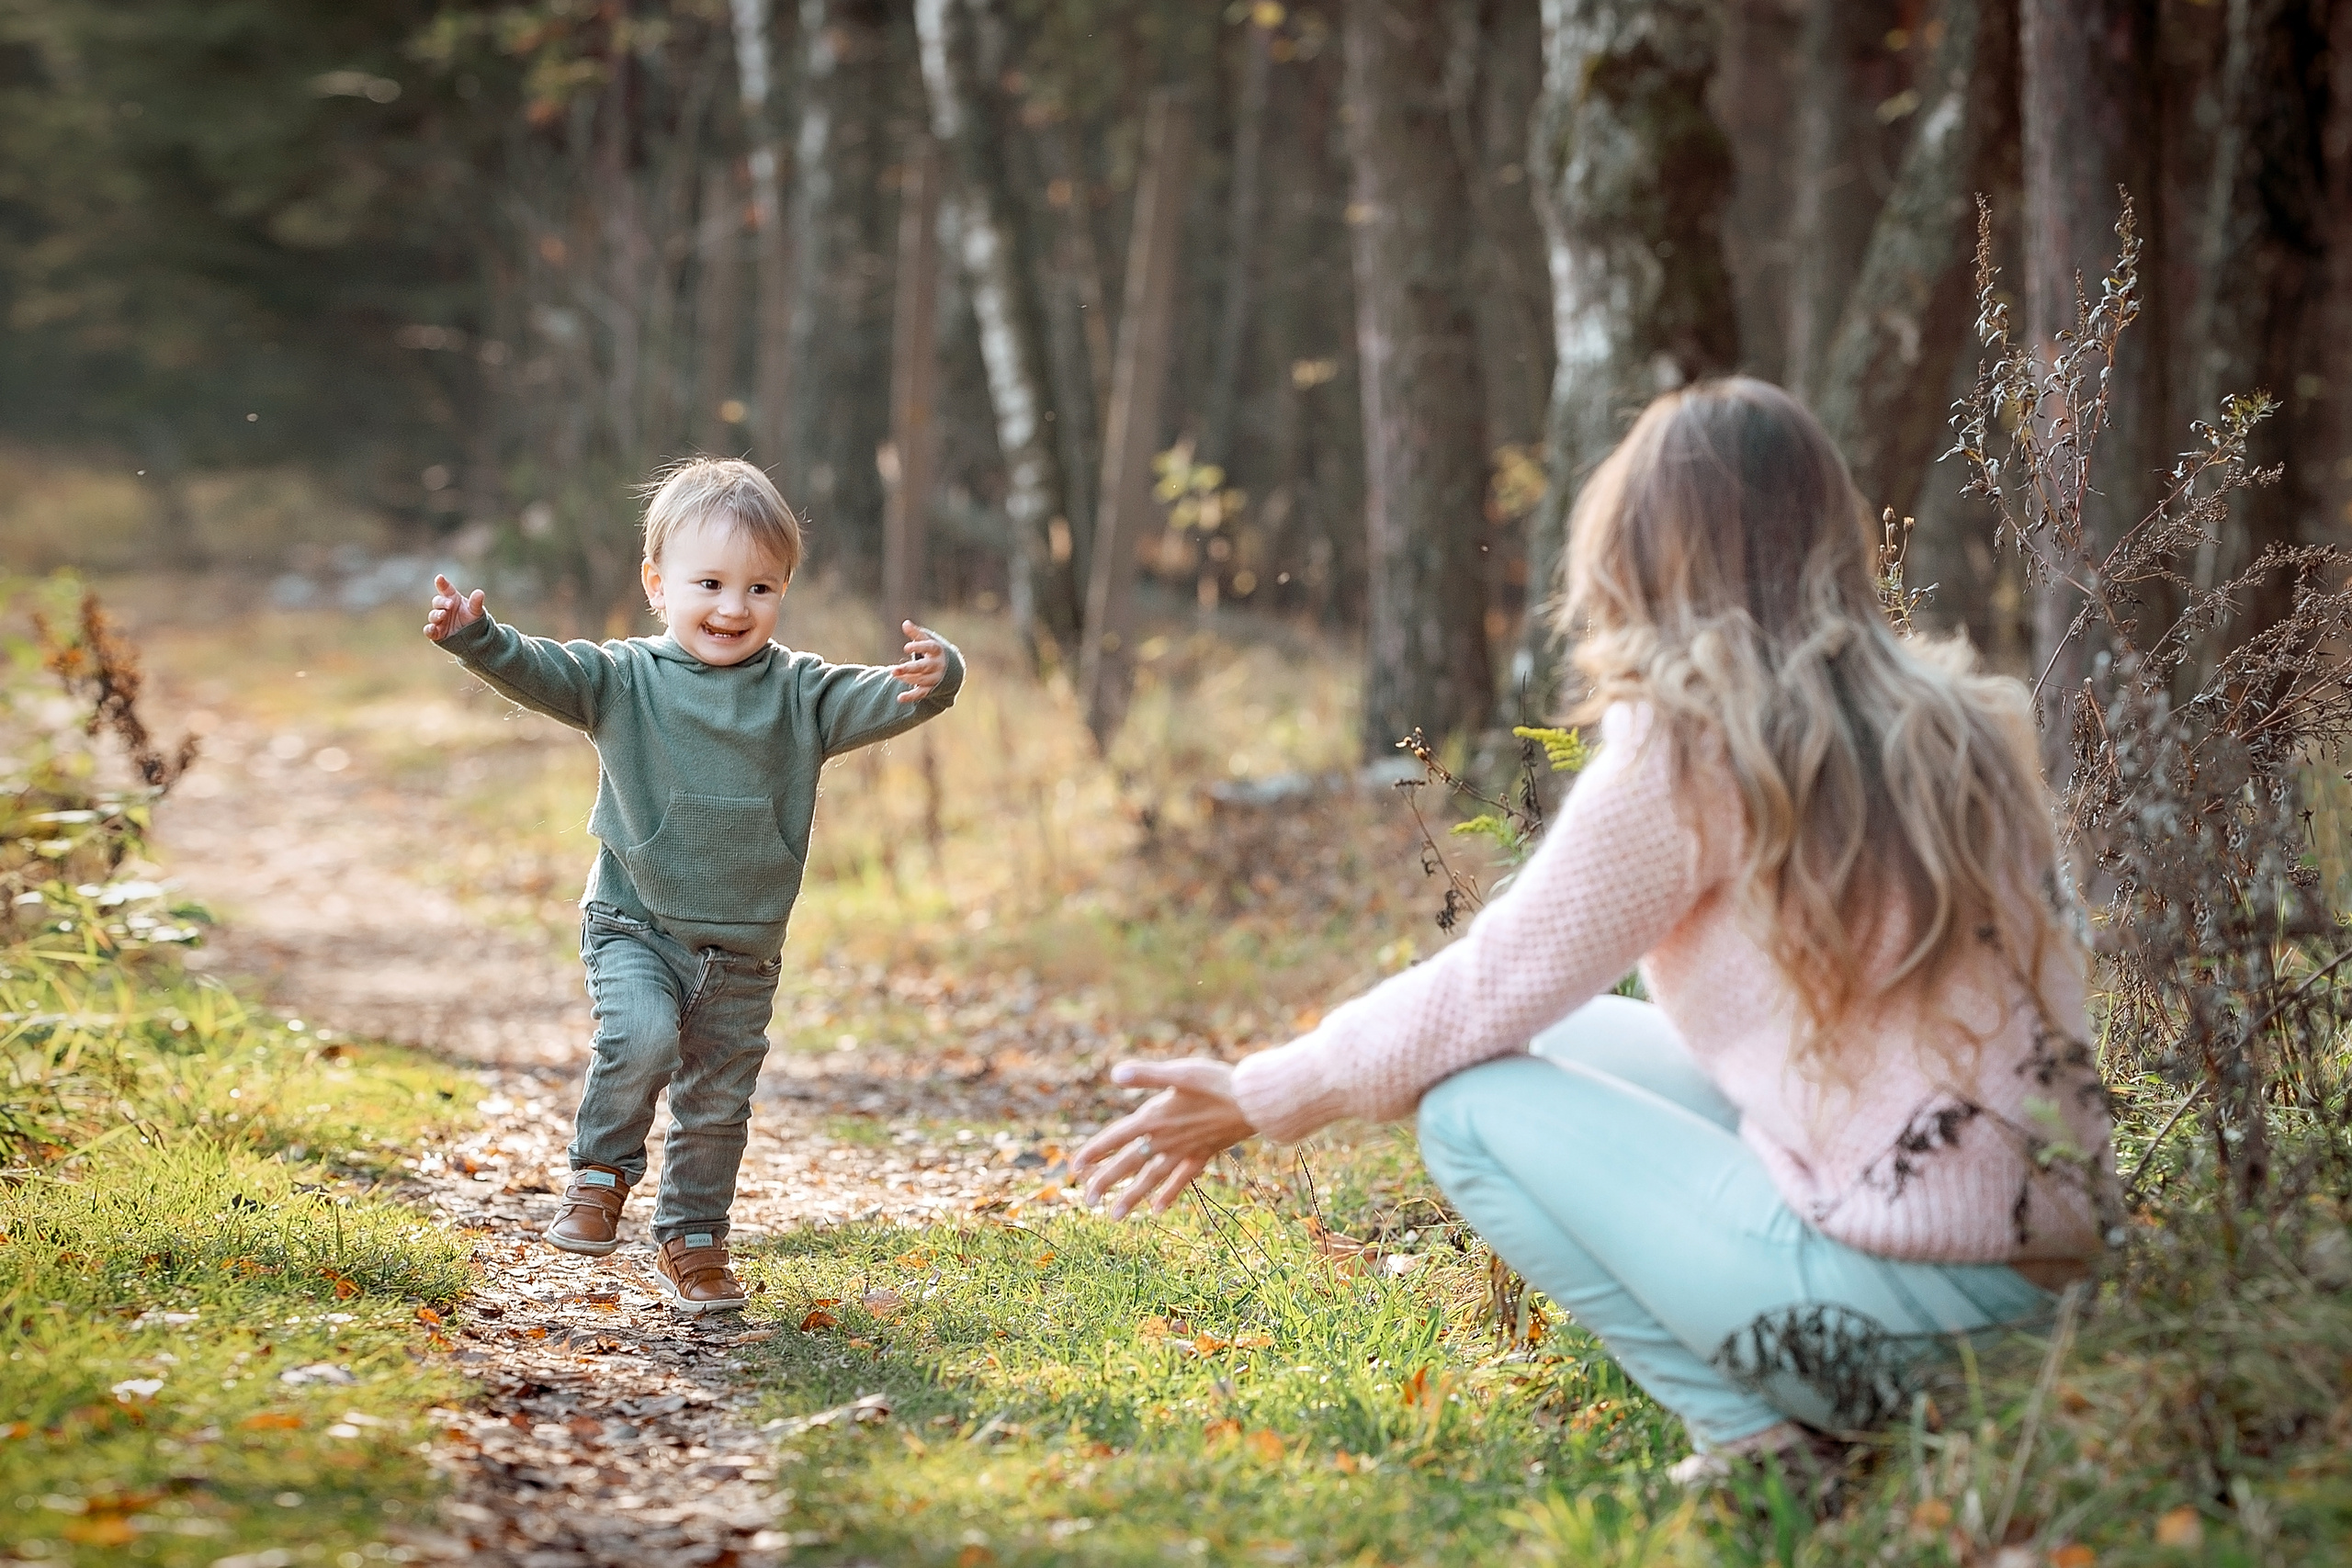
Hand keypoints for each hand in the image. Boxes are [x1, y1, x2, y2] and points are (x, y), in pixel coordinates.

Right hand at [425, 574, 486, 641]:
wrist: (474, 636)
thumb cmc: (473, 619)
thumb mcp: (476, 611)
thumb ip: (476, 602)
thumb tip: (479, 593)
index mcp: (452, 598)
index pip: (445, 588)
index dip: (442, 583)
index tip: (439, 578)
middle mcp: (443, 608)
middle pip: (438, 601)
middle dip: (442, 602)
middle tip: (450, 604)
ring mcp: (439, 620)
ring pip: (433, 615)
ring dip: (437, 615)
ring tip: (444, 614)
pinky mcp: (436, 633)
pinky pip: (429, 631)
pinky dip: (429, 629)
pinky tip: (432, 628)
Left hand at [891, 621, 946, 701]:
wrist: (952, 669)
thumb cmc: (935, 651)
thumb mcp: (928, 640)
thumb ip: (916, 634)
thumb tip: (905, 623)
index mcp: (937, 651)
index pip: (930, 648)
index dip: (919, 647)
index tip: (906, 647)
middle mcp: (938, 665)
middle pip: (924, 667)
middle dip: (909, 669)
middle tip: (894, 670)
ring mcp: (935, 678)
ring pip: (920, 679)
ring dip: (907, 679)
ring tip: (893, 674)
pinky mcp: (931, 688)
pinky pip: (921, 694)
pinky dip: (911, 697)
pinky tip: (900, 698)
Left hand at [1071, 1059, 1254, 1218]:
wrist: (1255, 1104)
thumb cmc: (1217, 1082)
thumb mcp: (1180, 1072)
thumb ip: (1146, 1075)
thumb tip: (1115, 1074)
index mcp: (1155, 1118)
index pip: (1116, 1138)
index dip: (1094, 1152)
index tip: (1075, 1168)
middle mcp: (1165, 1139)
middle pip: (1129, 1164)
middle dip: (1106, 1182)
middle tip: (1088, 1201)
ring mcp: (1184, 1151)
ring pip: (1152, 1178)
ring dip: (1132, 1197)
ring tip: (1114, 1216)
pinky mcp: (1203, 1155)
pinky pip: (1181, 1179)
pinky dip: (1168, 1194)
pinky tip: (1157, 1209)